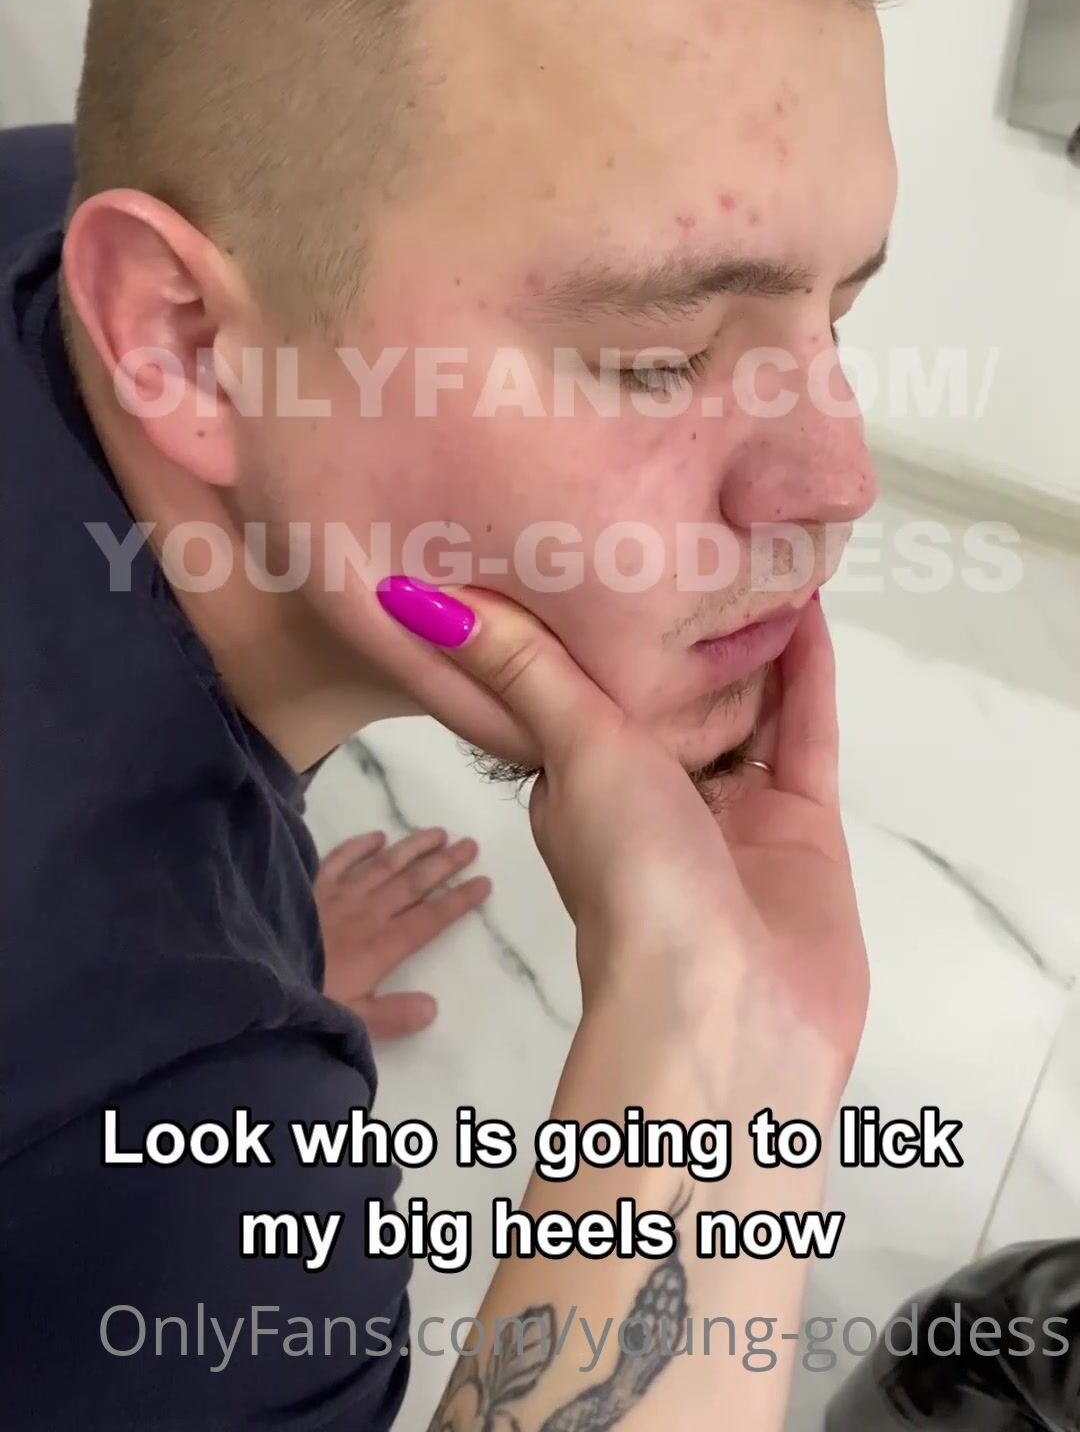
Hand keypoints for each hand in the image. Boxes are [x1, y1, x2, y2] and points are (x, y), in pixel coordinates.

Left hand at [314, 825, 490, 1035]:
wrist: (256, 974)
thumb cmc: (307, 1000)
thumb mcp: (353, 1021)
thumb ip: (393, 1015)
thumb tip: (433, 1007)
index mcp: (382, 946)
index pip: (430, 918)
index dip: (459, 900)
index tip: (484, 882)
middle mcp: (367, 913)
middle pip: (413, 883)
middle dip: (445, 863)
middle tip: (470, 844)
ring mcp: (338, 895)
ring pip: (384, 865)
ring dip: (412, 848)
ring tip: (438, 832)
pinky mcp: (310, 886)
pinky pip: (339, 859)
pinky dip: (359, 846)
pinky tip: (376, 835)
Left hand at [375, 578, 866, 1090]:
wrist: (726, 1012)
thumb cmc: (631, 878)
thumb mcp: (570, 751)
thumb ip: (517, 667)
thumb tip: (407, 593)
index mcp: (586, 785)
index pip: (588, 687)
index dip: (598, 621)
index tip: (597, 538)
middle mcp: (657, 798)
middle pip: (677, 695)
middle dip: (687, 624)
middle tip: (697, 523)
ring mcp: (735, 816)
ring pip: (747, 708)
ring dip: (755, 638)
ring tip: (763, 545)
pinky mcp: (804, 829)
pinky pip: (804, 732)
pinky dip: (807, 673)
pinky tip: (809, 602)